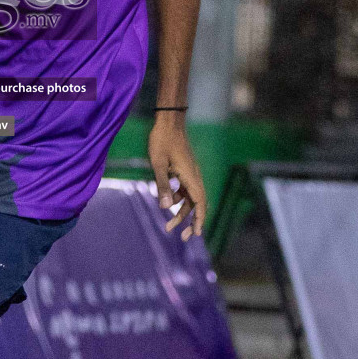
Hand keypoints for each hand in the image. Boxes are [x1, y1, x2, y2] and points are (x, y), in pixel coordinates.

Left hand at [147, 115, 205, 241]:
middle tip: (182, 237)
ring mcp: (190, 173)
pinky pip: (185, 189)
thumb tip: (165, 208)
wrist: (168, 121)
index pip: (199, 203)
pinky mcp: (185, 169)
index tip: (196, 233)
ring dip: (182, 212)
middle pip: (196, 204)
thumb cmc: (161, 141)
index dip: (199, 219)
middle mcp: (194, 176)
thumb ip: (162, 186)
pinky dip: (178, 198)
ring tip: (169, 226)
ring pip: (190, 198)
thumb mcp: (158, 164)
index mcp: (190, 176)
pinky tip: (166, 201)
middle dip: (190, 221)